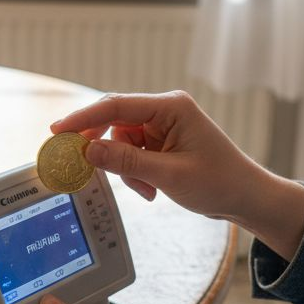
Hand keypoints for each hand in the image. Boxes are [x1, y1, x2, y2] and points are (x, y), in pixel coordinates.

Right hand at [54, 91, 303, 259]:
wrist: (247, 198)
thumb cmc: (220, 182)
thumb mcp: (169, 175)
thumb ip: (126, 163)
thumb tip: (87, 153)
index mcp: (171, 107)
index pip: (116, 106)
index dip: (83, 119)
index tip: (57, 131)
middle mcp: (166, 111)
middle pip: (115, 123)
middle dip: (105, 151)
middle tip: (83, 168)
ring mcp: (164, 127)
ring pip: (121, 143)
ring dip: (126, 170)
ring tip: (146, 190)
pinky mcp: (163, 144)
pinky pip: (133, 155)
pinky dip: (135, 174)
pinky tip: (151, 190)